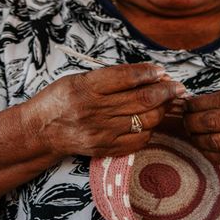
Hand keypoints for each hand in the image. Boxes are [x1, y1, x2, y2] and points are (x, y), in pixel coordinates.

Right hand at [20, 63, 188, 157]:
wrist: (41, 130)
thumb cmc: (61, 99)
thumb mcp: (79, 78)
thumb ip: (111, 76)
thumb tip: (149, 74)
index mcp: (86, 87)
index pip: (127, 78)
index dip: (149, 73)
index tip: (161, 71)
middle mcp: (94, 110)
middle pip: (142, 100)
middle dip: (166, 91)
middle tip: (177, 87)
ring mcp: (101, 132)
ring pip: (146, 120)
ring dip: (162, 110)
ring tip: (168, 102)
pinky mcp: (106, 148)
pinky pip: (139, 139)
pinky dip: (151, 128)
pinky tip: (151, 120)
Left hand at [182, 88, 219, 169]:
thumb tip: (213, 100)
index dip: (198, 104)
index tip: (187, 103)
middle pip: (214, 123)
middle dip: (192, 122)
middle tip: (184, 119)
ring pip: (219, 145)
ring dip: (199, 140)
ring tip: (192, 134)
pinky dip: (214, 155)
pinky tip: (207, 149)